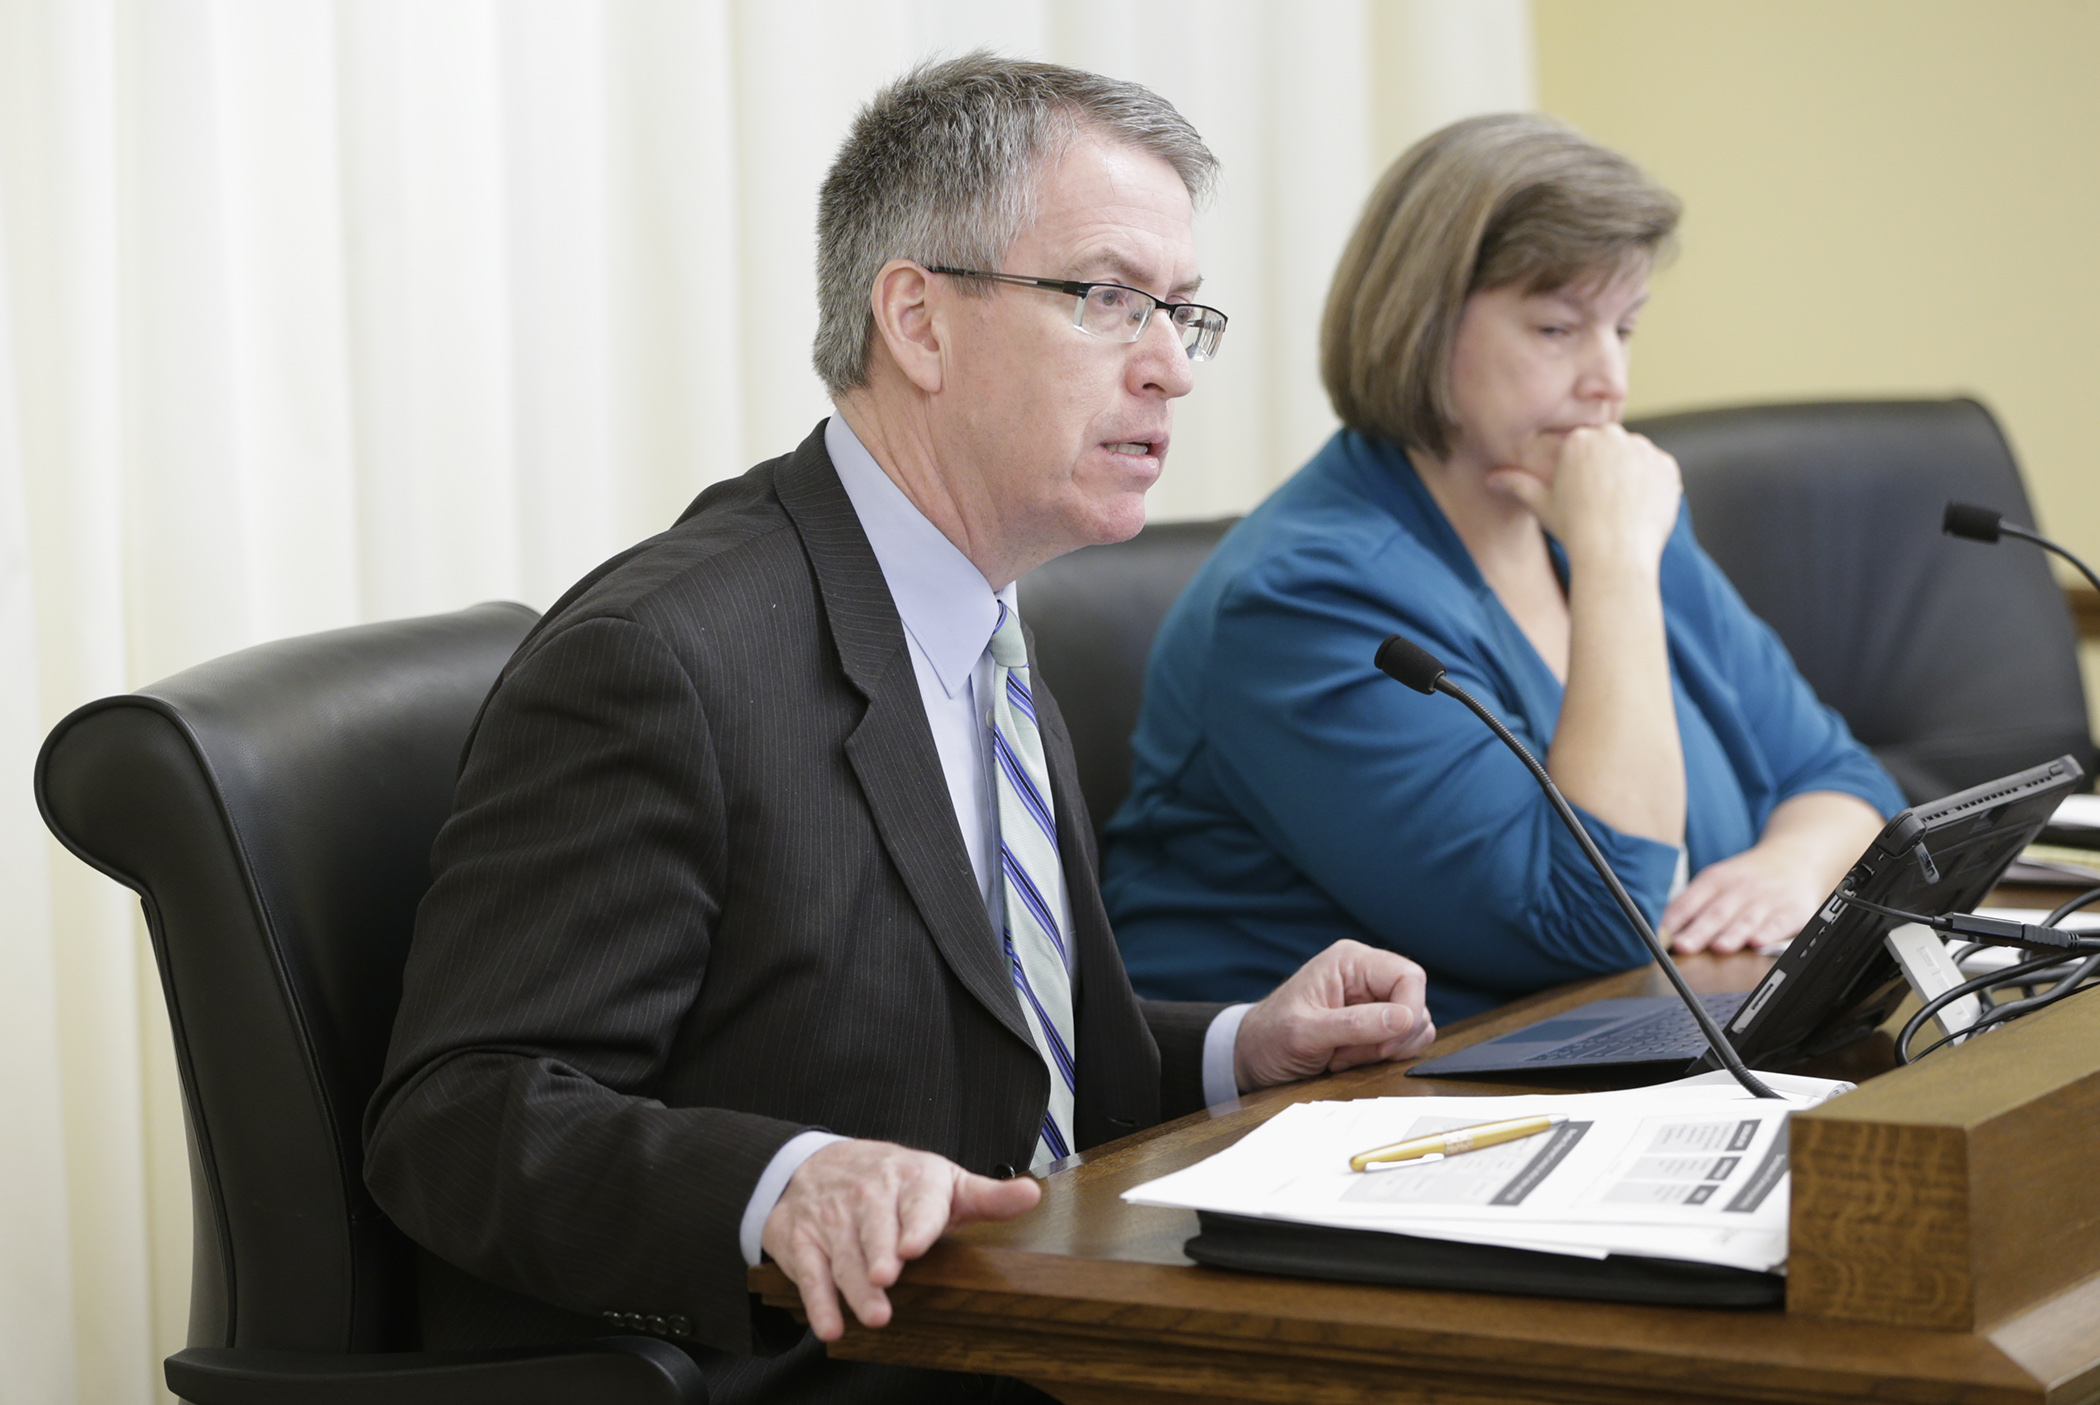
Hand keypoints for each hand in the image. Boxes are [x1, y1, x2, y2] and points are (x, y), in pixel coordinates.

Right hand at [760, 1139, 1038, 1341]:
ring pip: (845, 1255)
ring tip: (874, 1315)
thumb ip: (988, 1197)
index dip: (915, 1225)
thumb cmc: (895, 1182)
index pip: (917, 1202)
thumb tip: (1032, 1195)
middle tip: (887, 1278)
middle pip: (875, 1229)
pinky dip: (817, 1300)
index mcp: (911, 1179)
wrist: (818, 1164)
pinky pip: (809, 1271)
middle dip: (879, 1255)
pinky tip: (830, 1324)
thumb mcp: (944, 1183)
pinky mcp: (804, 1241)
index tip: (912, 1246)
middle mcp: (869, 1196)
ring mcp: (834, 1219)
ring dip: (855, 1287)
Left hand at [1234, 939, 1435, 1089]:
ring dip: (1384, 1050)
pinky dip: (1382, 1058)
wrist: (1254, 1056)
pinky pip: (1404, 1043)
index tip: (1384, 1044)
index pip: (1409, 976)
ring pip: (1415, 1027)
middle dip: (1391, 1037)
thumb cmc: (1270, 1037)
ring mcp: (1373, 1002)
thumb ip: (1354, 1025)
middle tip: (1348, 1052)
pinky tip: (1349, 1059)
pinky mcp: (1376, 1026)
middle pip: (1416, 1003)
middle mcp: (1367, 977)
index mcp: (1351, 962)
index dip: (1408, 1011)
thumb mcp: (1304, 1032)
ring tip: (1342, 1055)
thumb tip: (1404, 1019)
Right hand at [1485, 424, 1680, 568]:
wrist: (1613, 555)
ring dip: (1632, 476)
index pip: (1587, 446)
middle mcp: (1613, 437)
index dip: (1586, 472)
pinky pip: (1660, 472)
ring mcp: (1643, 450)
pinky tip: (1639, 510)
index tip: (1586, 495)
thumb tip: (1490, 480)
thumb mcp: (1541, 505)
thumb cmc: (1573, 530)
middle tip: (1603, 503)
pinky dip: (1653, 487)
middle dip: (1610, 470)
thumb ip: (1517, 485)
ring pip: (1637, 459)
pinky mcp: (1667, 466)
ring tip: (1621, 508)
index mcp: (1580, 440)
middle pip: (1613, 448)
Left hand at [1660, 846, 1824, 954]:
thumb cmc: (1744, 879)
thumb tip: (1662, 932)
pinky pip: (1778, 924)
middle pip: (1716, 913)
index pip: (1689, 902)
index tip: (1661, 938)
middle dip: (1699, 931)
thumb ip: (1691, 905)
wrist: (1792, 859)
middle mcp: (1740, 888)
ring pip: (1746, 920)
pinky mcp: (1792, 912)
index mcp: (1715, 880)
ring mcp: (1767, 899)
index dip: (1674, 920)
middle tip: (1683, 946)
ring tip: (1719, 947)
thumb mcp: (1715, 881)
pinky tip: (1757, 943)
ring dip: (1732, 934)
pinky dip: (1768, 934)